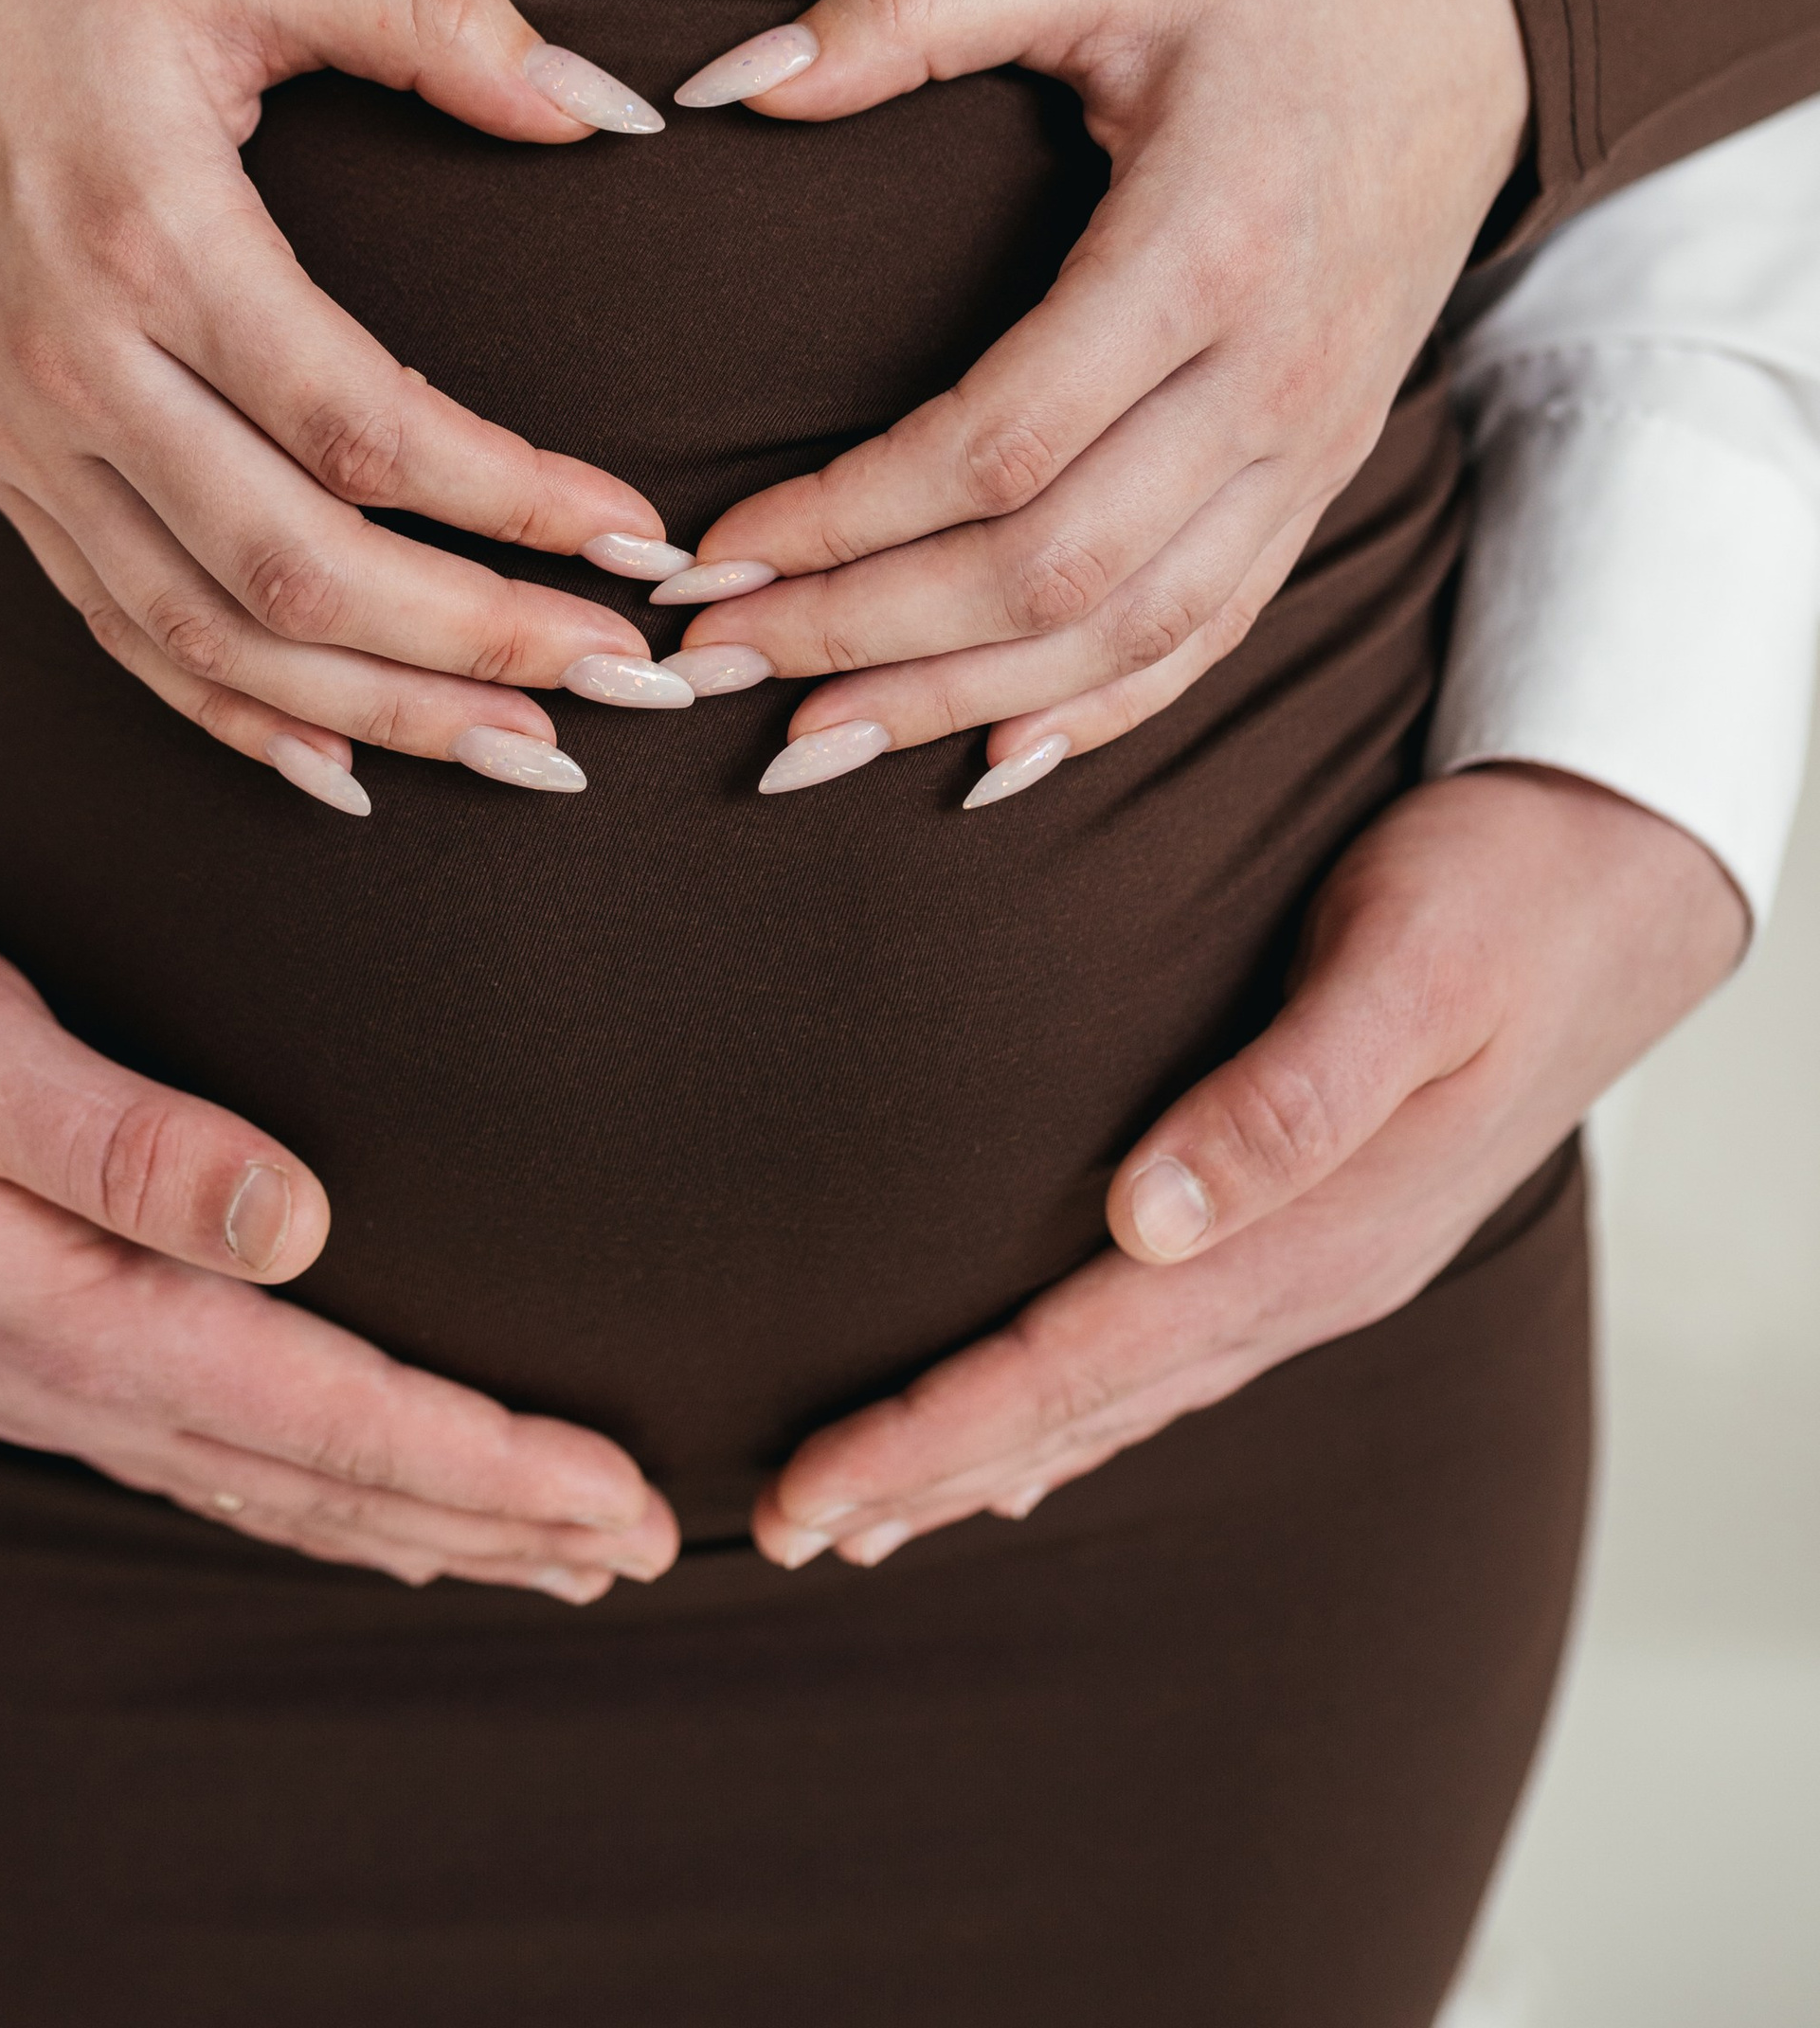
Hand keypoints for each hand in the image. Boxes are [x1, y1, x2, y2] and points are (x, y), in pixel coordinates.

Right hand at [0, 0, 692, 809]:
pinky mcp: (4, 483)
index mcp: (156, 239)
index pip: (359, 420)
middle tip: (617, 677)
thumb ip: (427, 13)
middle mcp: (83, 368)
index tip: (633, 539)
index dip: (510, 499)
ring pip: (212, 631)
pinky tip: (345, 762)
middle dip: (471, 639)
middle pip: (294, 562)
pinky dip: (236, 715)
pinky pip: (124, 635)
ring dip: (379, 710)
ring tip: (525, 747)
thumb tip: (599, 103)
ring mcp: (31, 445)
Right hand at [0, 924, 678, 1597]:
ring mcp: (69, 1387)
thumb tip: (296, 1216)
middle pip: (333, 1483)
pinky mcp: (57, 1360)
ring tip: (563, 1551)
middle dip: (498, 1520)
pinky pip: (231, 1467)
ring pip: (291, 1491)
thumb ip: (130, 1139)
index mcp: (83, 1319)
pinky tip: (394, 1518)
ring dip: (434, 1527)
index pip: (328, 1415)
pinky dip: (339, 1502)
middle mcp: (87, 1382)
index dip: (482, 1462)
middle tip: (647, 1543)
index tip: (611, 1488)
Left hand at [664, 0, 1529, 796]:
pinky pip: (1210, 633)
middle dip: (867, 633)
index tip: (716, 548)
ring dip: (958, 701)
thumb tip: (733, 79)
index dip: (847, 517)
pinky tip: (986, 754)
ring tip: (810, 739)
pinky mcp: (1322, 481)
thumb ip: (914, 8)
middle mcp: (1267, 377)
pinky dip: (1095, 711)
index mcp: (1203, 248)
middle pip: (1052, 566)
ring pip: (1127, 631)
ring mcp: (1307, 448)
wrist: (1473, 36)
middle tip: (716, 660)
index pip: (1001, 442)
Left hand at [751, 768, 1744, 1563]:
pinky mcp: (1322, 1219)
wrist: (1626, 878)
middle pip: (1086, 1404)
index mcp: (1316, 1231)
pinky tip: (1031, 1435)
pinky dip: (1080, 1406)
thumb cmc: (1505, 890)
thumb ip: (1290, 1095)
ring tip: (870, 1515)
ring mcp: (1321, 1260)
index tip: (814, 1487)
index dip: (940, 1428)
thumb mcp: (1409, 966)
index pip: (1084, 1360)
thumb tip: (1148, 1216)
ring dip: (993, 1452)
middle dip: (929, 1470)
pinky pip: (1170, 1347)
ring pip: (1124, 1391)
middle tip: (783, 1531)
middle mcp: (1311, 1274)